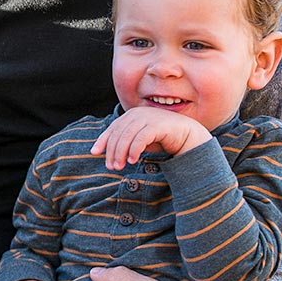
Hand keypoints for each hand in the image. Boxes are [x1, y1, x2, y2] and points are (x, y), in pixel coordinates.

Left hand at [91, 106, 211, 168]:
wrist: (187, 135)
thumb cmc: (161, 138)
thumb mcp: (140, 139)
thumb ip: (126, 142)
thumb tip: (108, 153)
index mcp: (131, 115)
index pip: (112, 128)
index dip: (102, 140)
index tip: (94, 153)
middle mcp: (138, 114)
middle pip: (118, 133)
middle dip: (112, 151)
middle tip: (111, 166)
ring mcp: (148, 117)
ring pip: (127, 136)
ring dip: (121, 153)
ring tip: (119, 166)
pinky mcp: (158, 125)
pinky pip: (141, 138)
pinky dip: (134, 150)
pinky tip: (132, 160)